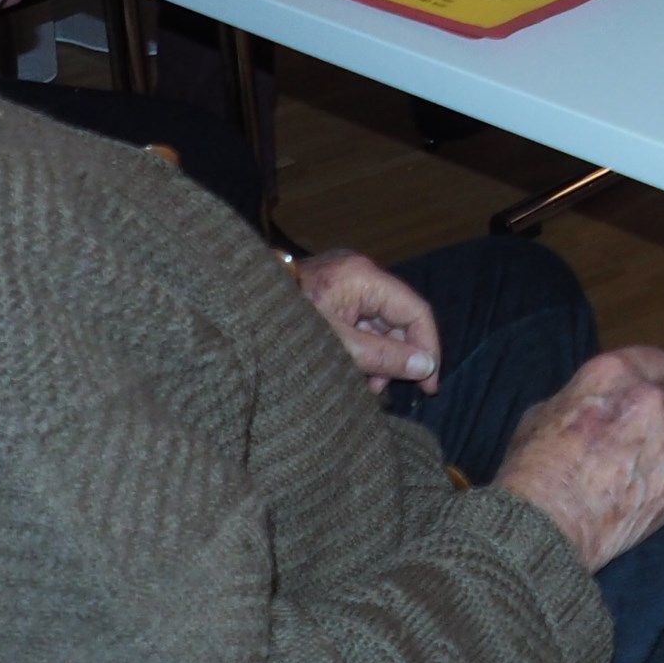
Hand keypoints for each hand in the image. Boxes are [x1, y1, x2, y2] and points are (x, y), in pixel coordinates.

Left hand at [289, 250, 444, 393]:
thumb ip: (384, 357)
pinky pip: (360, 321)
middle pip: (398, 317)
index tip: (429, 384)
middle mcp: (358, 272)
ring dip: (380, 356)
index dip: (428, 348)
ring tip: (368, 385)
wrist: (234, 309)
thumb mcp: (339, 347)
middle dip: (399, 356)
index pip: (415, 310)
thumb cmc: (284, 327)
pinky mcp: (329, 294)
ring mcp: (342, 282)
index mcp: (363, 276)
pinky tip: (354, 371)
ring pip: (379, 322)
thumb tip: (425, 367)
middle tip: (391, 390)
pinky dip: (362, 347)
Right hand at [495, 348, 663, 572]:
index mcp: (615, 372)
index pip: (656, 362)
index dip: (647, 382)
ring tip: (646, 469)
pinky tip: (652, 494)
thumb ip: (582, 399)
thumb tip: (594, 404)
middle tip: (635, 442)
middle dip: (658, 416)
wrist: (548, 524)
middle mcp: (653, 396)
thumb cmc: (534, 469)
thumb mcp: (543, 413)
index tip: (639, 400)